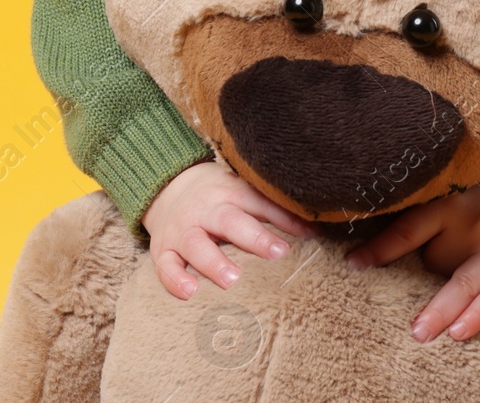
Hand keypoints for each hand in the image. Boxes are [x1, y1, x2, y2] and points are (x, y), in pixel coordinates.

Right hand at [141, 158, 318, 299]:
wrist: (166, 186)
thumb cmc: (218, 195)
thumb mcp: (242, 191)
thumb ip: (272, 207)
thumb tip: (317, 227)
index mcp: (231, 192)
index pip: (260, 203)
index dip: (285, 217)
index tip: (310, 234)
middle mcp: (207, 210)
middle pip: (230, 221)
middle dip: (254, 237)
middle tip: (279, 253)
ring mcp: (183, 230)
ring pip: (196, 244)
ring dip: (214, 261)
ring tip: (232, 280)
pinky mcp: (163, 249)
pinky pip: (165, 266)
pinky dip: (175, 280)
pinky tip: (190, 293)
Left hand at [344, 176, 479, 342]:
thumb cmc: (476, 204)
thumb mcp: (446, 200)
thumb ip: (416, 221)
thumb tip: (369, 252)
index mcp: (453, 202)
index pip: (412, 227)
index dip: (383, 246)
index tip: (353, 263)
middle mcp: (479, 223)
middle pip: (445, 260)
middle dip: (420, 290)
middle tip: (399, 318)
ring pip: (471, 283)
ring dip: (446, 311)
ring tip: (423, 332)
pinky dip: (477, 315)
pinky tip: (459, 332)